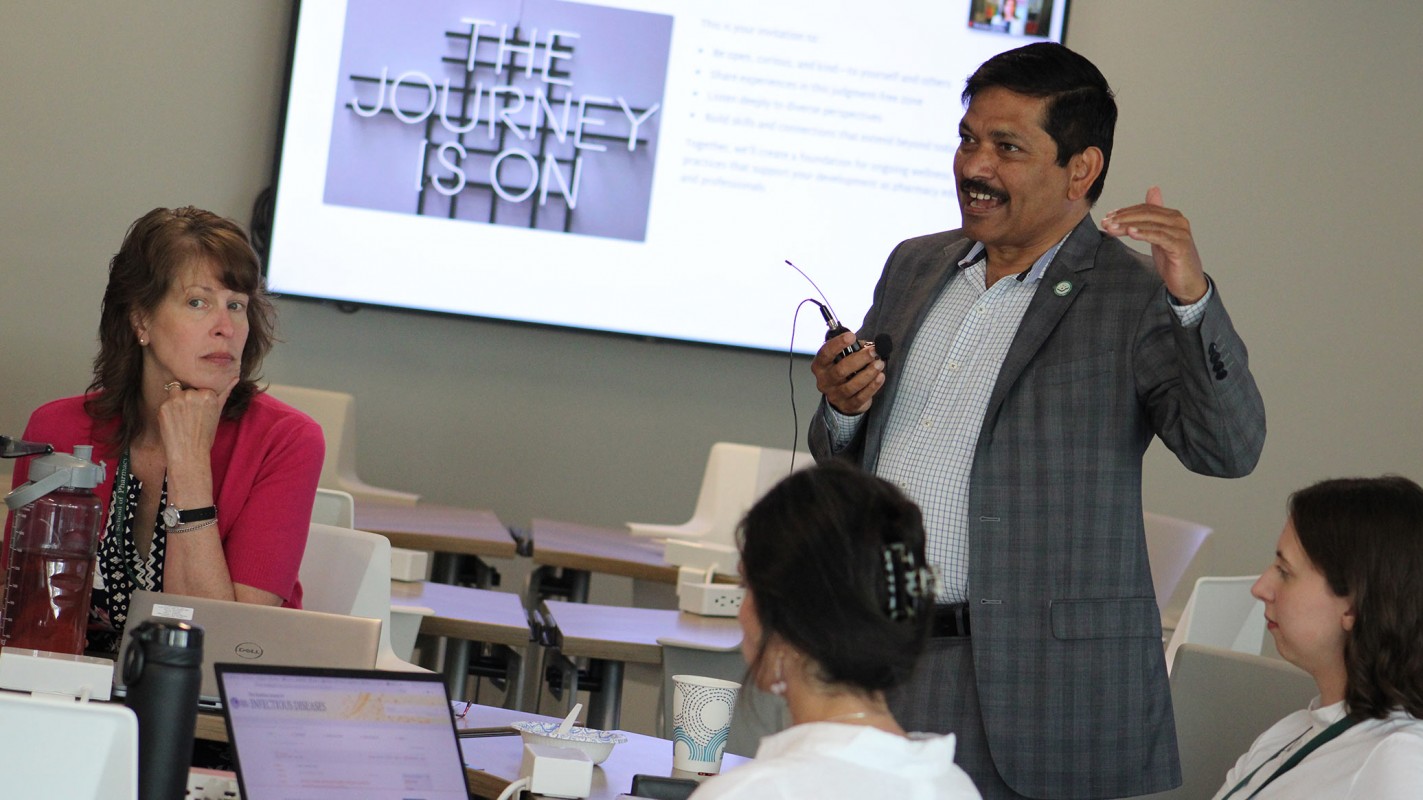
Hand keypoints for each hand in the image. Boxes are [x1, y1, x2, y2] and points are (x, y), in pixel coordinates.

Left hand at [156, 374, 237, 472]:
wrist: (189, 454)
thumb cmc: (205, 436)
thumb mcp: (218, 413)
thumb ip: (225, 393)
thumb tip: (235, 377)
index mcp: (208, 394)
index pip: (200, 389)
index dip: (198, 401)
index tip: (199, 414)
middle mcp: (192, 394)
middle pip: (187, 389)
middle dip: (187, 400)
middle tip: (190, 419)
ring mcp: (177, 400)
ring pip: (175, 393)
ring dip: (176, 402)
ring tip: (181, 420)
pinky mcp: (163, 406)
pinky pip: (165, 403)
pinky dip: (168, 412)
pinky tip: (174, 423)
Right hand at [811, 331, 884, 414]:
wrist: (842, 396)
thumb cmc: (843, 371)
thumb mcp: (842, 358)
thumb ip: (852, 350)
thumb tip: (869, 346)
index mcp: (820, 366)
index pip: (825, 353)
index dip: (838, 344)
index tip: (851, 337)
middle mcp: (824, 381)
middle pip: (840, 370)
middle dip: (859, 359)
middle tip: (873, 351)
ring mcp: (835, 395)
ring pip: (851, 385)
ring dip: (868, 373)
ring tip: (879, 363)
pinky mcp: (847, 405)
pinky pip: (861, 397)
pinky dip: (872, 386)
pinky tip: (880, 377)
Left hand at [1102, 186, 1208, 303]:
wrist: (1188, 283)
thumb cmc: (1173, 260)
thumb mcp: (1159, 235)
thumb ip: (1153, 216)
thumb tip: (1153, 189)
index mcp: (1172, 217)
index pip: (1145, 208)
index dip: (1125, 211)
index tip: (1108, 216)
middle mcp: (1178, 222)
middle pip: (1147, 214)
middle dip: (1123, 217)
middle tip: (1106, 222)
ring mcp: (1180, 234)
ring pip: (1150, 225)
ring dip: (1128, 225)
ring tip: (1112, 228)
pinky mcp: (1180, 247)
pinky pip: (1159, 237)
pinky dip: (1144, 233)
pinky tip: (1131, 233)